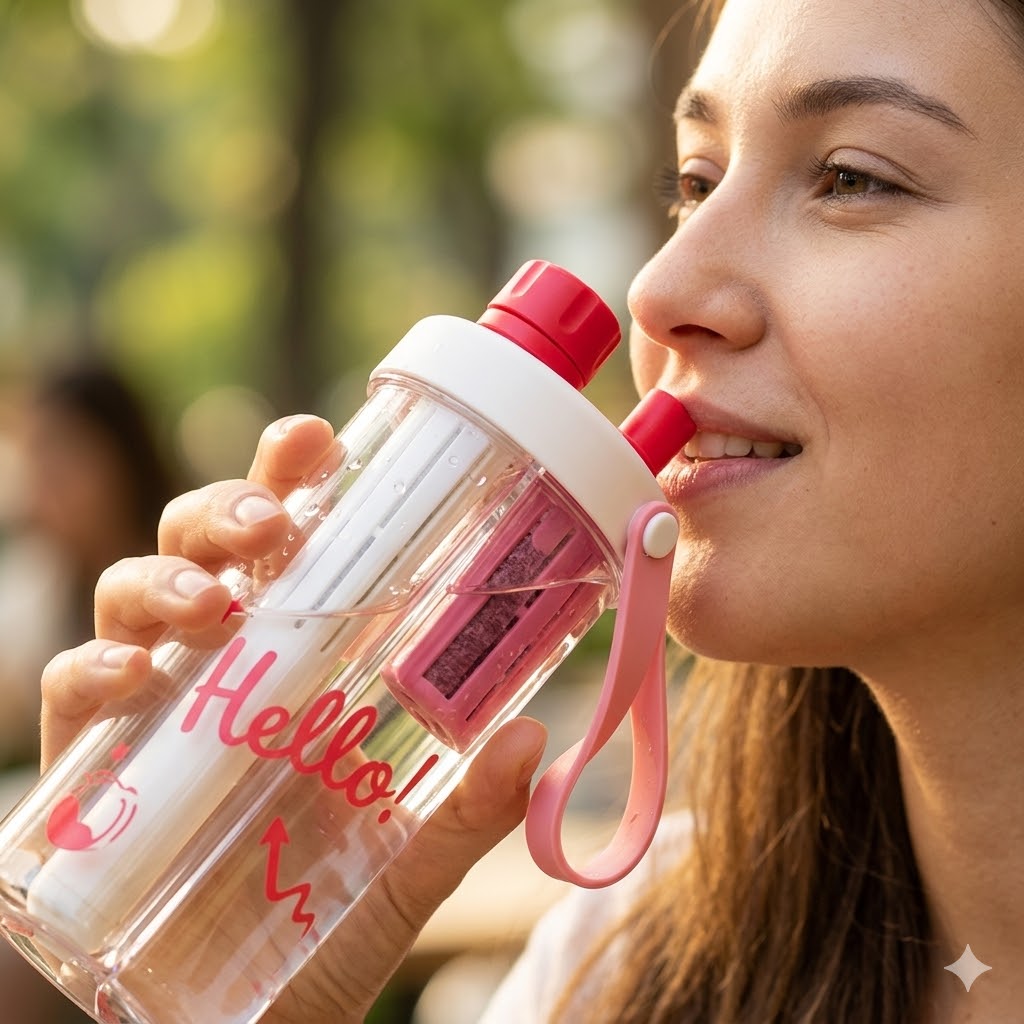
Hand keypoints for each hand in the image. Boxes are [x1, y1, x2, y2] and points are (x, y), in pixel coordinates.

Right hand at [39, 413, 546, 1022]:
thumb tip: (535, 740)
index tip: (318, 436)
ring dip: (167, 578)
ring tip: (213, 602)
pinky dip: (96, 671)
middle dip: (229, 510)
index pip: (293, 543)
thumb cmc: (315, 926)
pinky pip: (76, 690)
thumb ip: (463, 816)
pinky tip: (137, 680)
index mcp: (297, 656)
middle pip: (207, 543)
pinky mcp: (92, 761)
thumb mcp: (401, 870)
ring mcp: (154, 702)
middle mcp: (222, 660)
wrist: (226, 1021)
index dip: (292, 477)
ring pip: (135, 591)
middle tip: (272, 527)